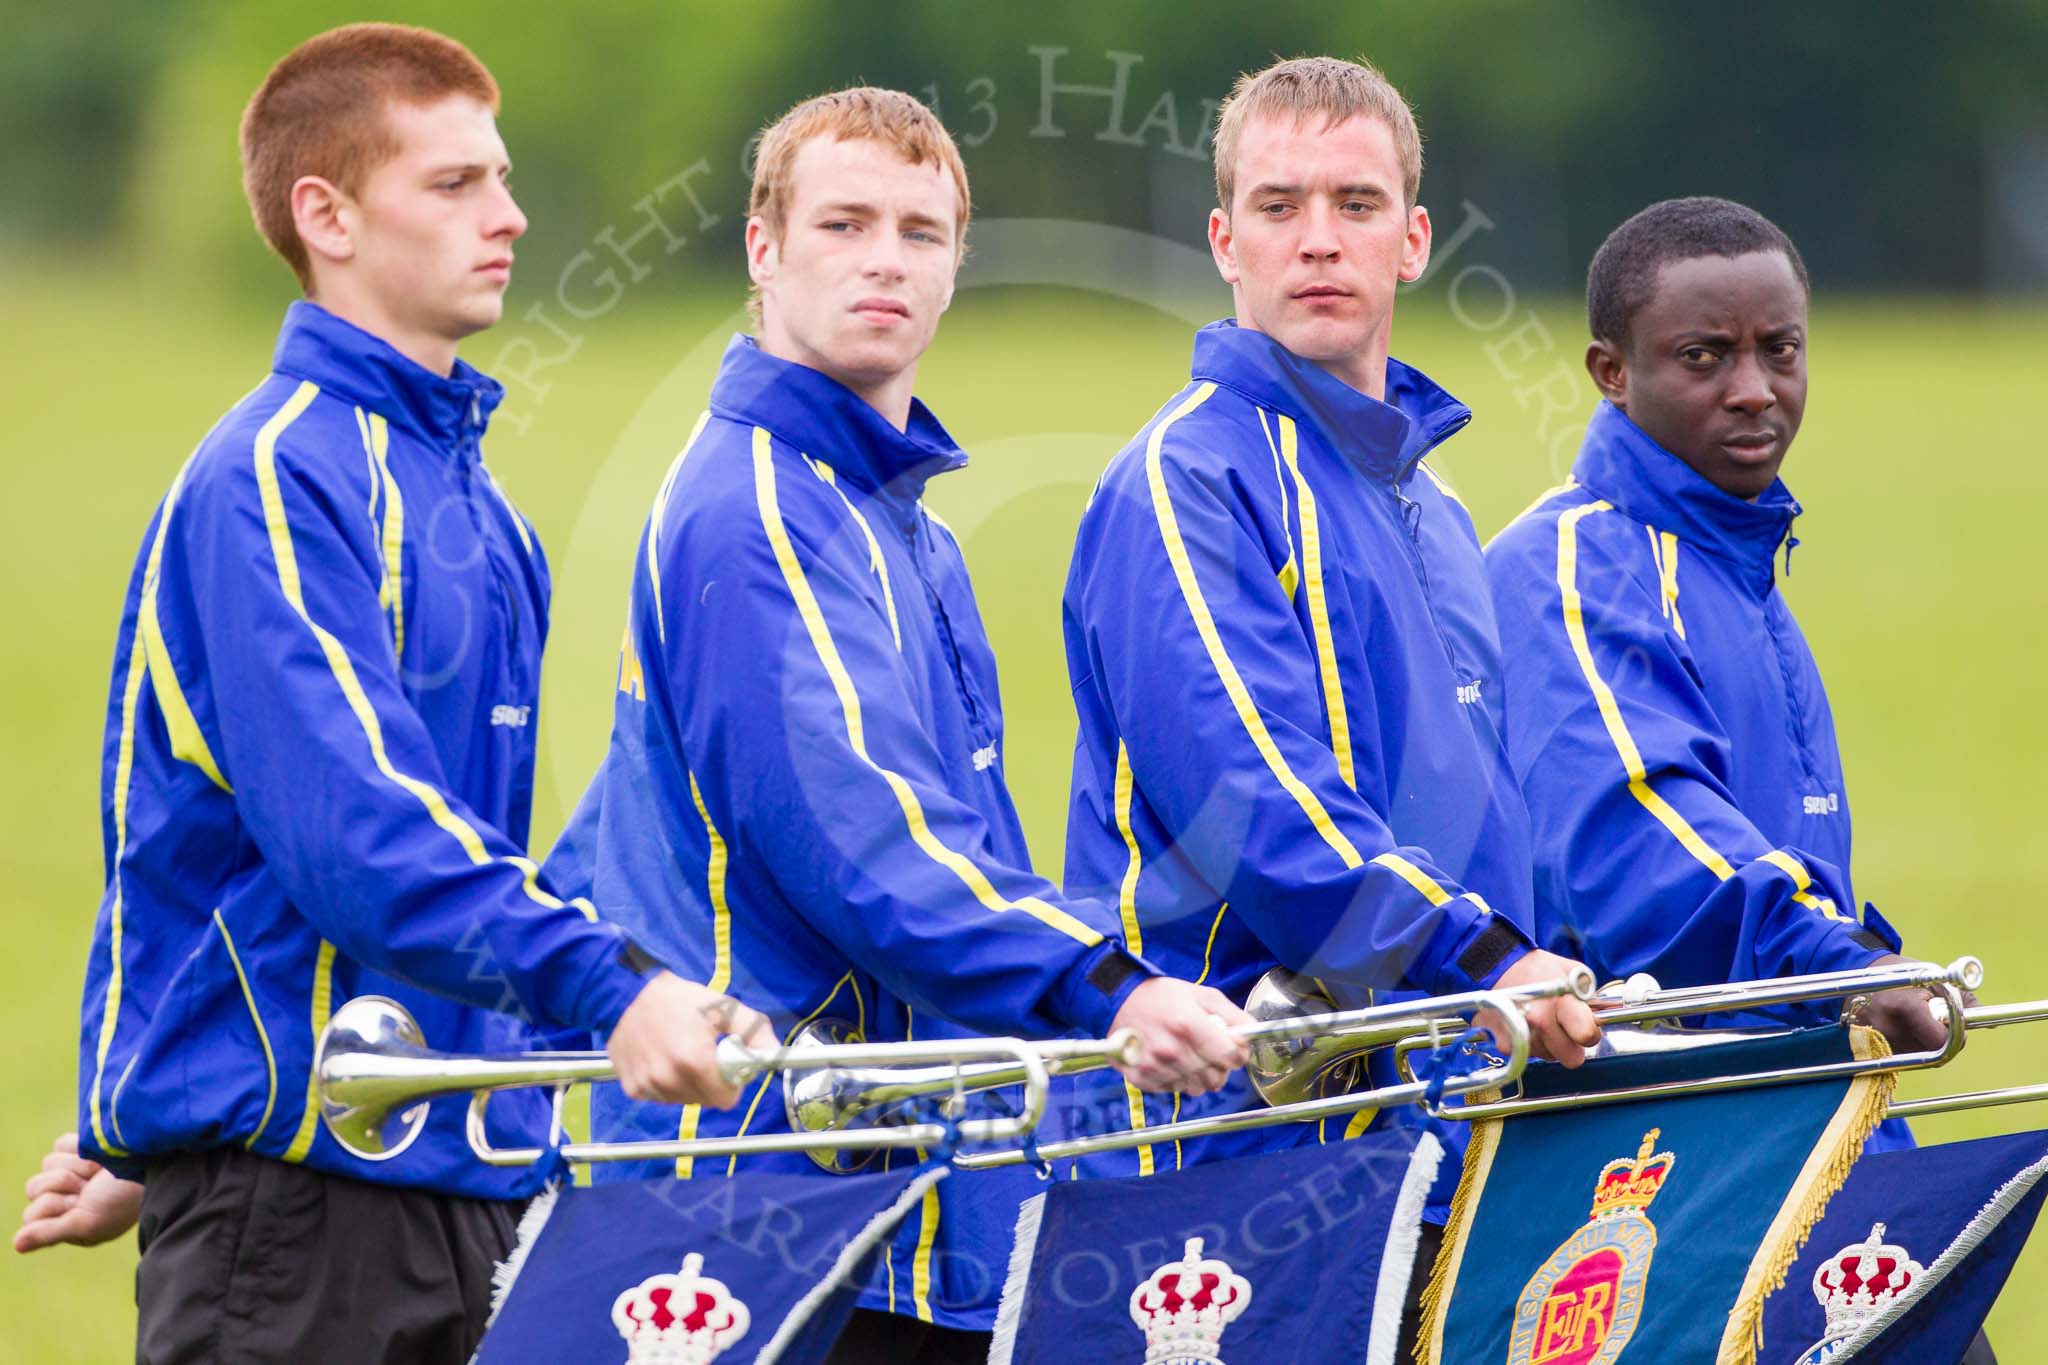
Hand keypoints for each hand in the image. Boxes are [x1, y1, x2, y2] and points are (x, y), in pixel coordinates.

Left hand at [14, 1133, 141, 1253]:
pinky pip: (60, 1144)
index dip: (54, 1206)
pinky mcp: (83, 1148)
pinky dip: (79, 1147)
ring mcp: (75, 1173)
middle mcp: (69, 1199)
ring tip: (100, 1171)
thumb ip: (50, 1233)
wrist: (155, 1164)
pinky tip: (99, 1155)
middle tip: (91, 1188)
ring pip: (47, 1164)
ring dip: (75, 1166)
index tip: (80, 1205)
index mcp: (68, 1222)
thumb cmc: (123, 1201)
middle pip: (35, 1187)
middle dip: (64, 1185)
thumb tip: (15, 1245)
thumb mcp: (87, 1223)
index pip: (33, 1213)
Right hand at [607, 973, 774, 1106]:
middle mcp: (668, 1079)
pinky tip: (662, 1058)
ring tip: (680, 1053)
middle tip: (703, 1055)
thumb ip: (754, 1032)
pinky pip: (661, 1097)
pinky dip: (666, 1083)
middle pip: (706, 1101)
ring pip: (683, 1100)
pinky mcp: (632, 1088)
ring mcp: (648, 1085)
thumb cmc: (679, 999)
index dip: (731, 1083)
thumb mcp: (724, 1008)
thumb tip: (776, 1055)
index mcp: (693, 1061)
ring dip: (688, 1084)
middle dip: (711, 1083)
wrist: (627, 994)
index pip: (725, 1099)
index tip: (725, 1064)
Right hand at [1108, 978, 1252, 1095]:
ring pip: (1196, 1088)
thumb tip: (1251, 1035)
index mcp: (1188, 1025)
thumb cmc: (1163, 996)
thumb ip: (1233, 1015)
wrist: (1118, 1001)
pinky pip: (1174, 1090)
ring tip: (1187, 1055)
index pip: (1231, 1056)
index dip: (1238, 1054)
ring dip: (1198, 1076)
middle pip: (1216, 1077)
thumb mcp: (1203, 995)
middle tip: (1208, 1050)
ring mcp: (1155, 1067)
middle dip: (1218, 1066)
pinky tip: (1169, 1061)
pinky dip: (1177, 1079)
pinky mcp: (1141, 1079)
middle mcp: (1171, 1050)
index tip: (1233, 1048)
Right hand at [1488, 950, 1603, 1068]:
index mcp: (1560, 1003)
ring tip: (1541, 1020)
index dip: (1590, 1033)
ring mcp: (1520, 1035)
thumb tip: (1603, 1016)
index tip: (1586, 1024)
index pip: (1587, 1036)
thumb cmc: (1539, 967)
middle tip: (1564, 1027)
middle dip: (1571, 1045)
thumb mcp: (1573, 972)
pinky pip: (1529, 1055)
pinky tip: (1526, 1025)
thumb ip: (1590, 996)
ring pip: (1549, 1057)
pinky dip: (1530, 1044)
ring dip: (1549, 1044)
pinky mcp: (1504, 1043)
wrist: (1498, 964)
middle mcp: (1538, 1022)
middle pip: (1570, 1058)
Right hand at [1856, 955, 1968, 1054]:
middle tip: (1935, 1017)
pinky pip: (1904, 1054)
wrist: (1857, 971)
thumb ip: (1964, 1000)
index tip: (1956, 1023)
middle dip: (1942, 1037)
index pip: (1942, 1040)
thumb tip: (1991, 1021)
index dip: (1955, 1035)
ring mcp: (1876, 1040)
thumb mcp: (1934, 978)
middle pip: (1932, 1051)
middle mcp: (1887, 1028)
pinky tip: (1903, 1025)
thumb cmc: (1901, 972)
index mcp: (1903, 1007)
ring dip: (1926, 1041)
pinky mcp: (1870, 1047)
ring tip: (1916, 1018)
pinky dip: (1912, 1042)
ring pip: (1919, 1055)